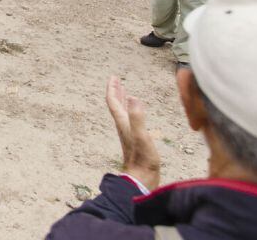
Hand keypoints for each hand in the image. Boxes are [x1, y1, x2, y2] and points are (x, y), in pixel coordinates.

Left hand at [105, 76, 159, 190]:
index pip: (114, 102)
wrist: (142, 179)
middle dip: (116, 91)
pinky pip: (130, 120)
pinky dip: (131, 112)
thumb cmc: (143, 159)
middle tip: (116, 80)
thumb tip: (133, 97)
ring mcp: (129, 134)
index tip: (113, 77)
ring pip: (122, 113)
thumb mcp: (142, 136)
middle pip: (116, 105)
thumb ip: (137, 117)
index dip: (113, 89)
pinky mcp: (135, 140)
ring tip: (125, 92)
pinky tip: (136, 114)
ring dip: (122, 100)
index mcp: (123, 123)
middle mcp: (124, 127)